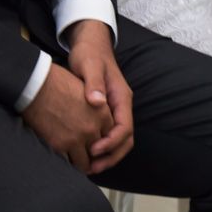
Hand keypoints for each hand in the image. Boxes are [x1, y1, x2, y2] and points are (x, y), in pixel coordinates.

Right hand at [22, 64, 113, 172]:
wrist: (37, 87)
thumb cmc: (59, 83)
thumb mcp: (87, 89)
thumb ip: (98, 105)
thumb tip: (100, 113)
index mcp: (102, 112)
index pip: (111, 133)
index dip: (105, 139)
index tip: (99, 143)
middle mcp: (93, 127)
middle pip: (101, 149)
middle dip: (96, 154)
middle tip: (91, 159)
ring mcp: (78, 138)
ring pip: (86, 161)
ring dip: (84, 163)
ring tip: (79, 163)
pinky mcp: (61, 145)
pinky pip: (70, 162)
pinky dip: (69, 164)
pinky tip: (66, 161)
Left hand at [66, 20, 133, 174]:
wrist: (91, 44)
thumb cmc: (90, 54)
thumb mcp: (89, 65)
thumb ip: (93, 83)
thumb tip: (96, 102)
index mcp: (121, 96)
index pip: (125, 127)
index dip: (111, 142)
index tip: (94, 149)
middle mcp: (122, 105)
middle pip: (126, 139)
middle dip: (112, 156)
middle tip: (92, 167)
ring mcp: (115, 108)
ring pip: (120, 139)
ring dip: (108, 155)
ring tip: (89, 166)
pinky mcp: (106, 110)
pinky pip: (109, 133)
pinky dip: (102, 147)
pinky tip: (85, 152)